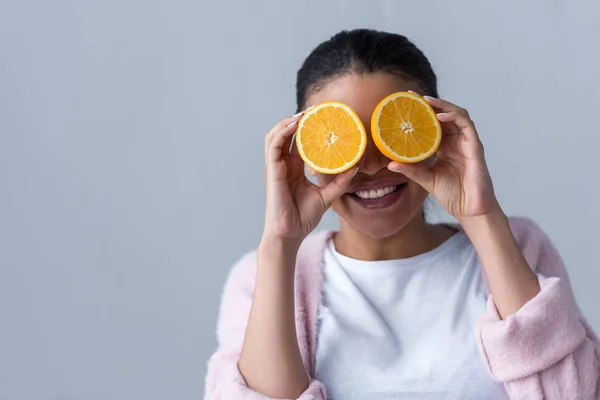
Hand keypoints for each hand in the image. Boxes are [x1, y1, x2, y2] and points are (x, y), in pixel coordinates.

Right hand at [262, 111, 356, 243]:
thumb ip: (339, 181)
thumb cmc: (302, 217)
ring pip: (275, 135)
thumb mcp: (327, 196)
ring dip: (288, 121)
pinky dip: (283, 131)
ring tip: (305, 113)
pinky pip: (274, 145)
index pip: (297, 141)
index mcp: (293, 168)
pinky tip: (296, 124)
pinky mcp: (271, 171)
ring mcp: (275, 167)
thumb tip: (355, 167)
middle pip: (285, 134)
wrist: (290, 233)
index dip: (306, 127)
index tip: (322, 117)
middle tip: (316, 110)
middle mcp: (282, 165)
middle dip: (298, 119)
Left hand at [388, 95, 500, 221]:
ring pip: (457, 114)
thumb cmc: (451, 194)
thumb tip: (389, 163)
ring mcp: (466, 142)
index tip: (405, 104)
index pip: (433, 124)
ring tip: (426, 101)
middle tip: (412, 96)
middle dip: (430, 103)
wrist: (469, 209)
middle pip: (445, 114)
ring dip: (442, 105)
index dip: (422, 113)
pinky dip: (454, 116)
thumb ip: (410, 170)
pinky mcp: (475, 146)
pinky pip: (466, 125)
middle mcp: (456, 141)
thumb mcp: (425, 179)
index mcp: (444, 147)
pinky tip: (440, 116)